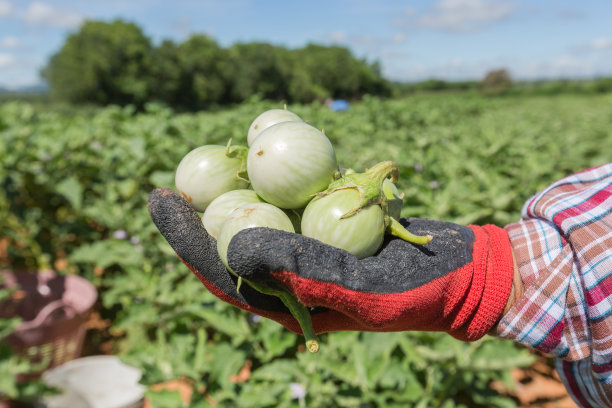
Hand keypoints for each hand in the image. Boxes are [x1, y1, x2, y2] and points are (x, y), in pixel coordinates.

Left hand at [148, 187, 515, 341]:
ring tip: (207, 167)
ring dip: (237, 197)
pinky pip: (296, 204)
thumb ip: (299, 272)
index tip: (159, 203)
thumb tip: (232, 247)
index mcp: (291, 304)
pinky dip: (280, 182)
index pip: (225, 274)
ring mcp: (312, 253)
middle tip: (169, 186)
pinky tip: (264, 157)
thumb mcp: (360, 288)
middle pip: (235, 246)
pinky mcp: (332, 229)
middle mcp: (294, 279)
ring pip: (264, 223)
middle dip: (201, 219)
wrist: (462, 274)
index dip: (188, 241)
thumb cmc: (415, 292)